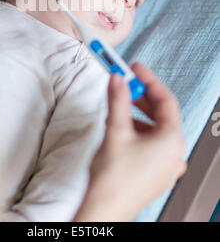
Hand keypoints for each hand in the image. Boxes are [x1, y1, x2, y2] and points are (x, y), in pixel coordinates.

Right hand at [74, 63, 185, 221]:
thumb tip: (118, 80)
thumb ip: (118, 99)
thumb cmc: (113, 178)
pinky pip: (152, 143)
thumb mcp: (116, 129)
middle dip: (141, 97)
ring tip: (119, 107)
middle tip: (124, 82)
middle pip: (161, 113)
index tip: (135, 68)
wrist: (104, 209)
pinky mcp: (156, 172)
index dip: (148, 80)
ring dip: (138, 114)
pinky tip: (123, 128)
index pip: (165, 99)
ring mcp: (167, 165)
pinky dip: (139, 131)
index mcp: (172, 140)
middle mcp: (174, 152)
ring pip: (155, 128)